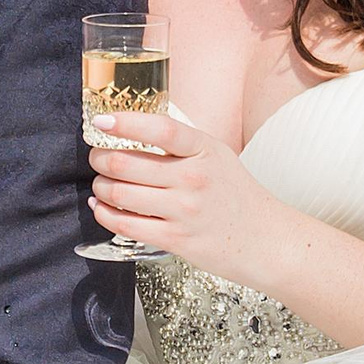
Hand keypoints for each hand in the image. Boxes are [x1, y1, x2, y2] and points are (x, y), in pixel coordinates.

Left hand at [88, 112, 282, 282]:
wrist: (266, 240)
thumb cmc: (236, 197)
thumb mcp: (217, 157)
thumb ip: (181, 145)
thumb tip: (132, 131)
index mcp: (204, 150)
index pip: (161, 129)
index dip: (126, 123)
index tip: (101, 122)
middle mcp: (193, 177)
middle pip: (126, 163)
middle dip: (100, 159)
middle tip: (97, 158)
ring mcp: (183, 209)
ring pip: (120, 193)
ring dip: (100, 186)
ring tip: (102, 184)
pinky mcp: (175, 238)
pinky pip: (125, 224)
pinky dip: (104, 213)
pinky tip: (102, 206)